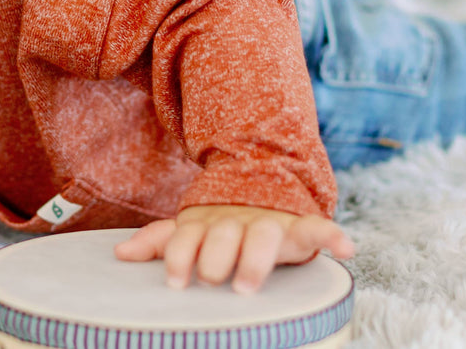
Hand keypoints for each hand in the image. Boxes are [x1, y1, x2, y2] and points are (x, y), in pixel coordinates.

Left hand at [114, 204, 353, 293]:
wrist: (264, 180)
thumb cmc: (219, 222)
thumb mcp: (190, 228)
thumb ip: (160, 241)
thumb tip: (119, 252)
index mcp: (205, 221)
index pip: (187, 237)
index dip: (181, 256)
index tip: (177, 281)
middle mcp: (235, 220)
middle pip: (224, 236)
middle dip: (217, 257)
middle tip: (213, 278)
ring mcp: (267, 222)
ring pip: (263, 235)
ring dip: (256, 258)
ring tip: (247, 285)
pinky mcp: (298, 227)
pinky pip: (317, 228)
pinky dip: (332, 236)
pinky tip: (345, 248)